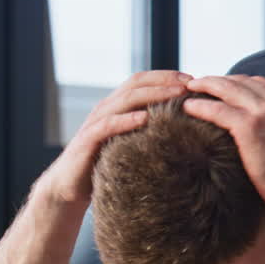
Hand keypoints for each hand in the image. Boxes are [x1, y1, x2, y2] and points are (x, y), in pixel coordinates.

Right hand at [35, 70, 190, 205]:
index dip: (168, 76)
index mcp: (117, 106)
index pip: (143, 81)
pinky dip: (126, 120)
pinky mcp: (87, 141)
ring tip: (176, 94)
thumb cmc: (106, 164)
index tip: (195, 80)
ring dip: (153, 94)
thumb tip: (187, 131)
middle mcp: (106, 109)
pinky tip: (145, 118)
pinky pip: (107, 125)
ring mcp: (96, 122)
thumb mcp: (131, 143)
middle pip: (136, 84)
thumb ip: (150, 132)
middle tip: (192, 83)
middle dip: (165, 80)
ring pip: (125, 100)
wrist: (69, 187)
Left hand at [182, 75, 264, 210]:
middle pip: (239, 80)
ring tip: (187, 91)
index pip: (255, 81)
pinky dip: (200, 106)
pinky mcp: (249, 126)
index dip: (234, 82)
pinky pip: (217, 109)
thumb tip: (257, 119)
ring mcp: (264, 110)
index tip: (219, 88)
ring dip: (204, 87)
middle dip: (215, 80)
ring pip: (225, 89)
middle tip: (196, 84)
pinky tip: (188, 108)